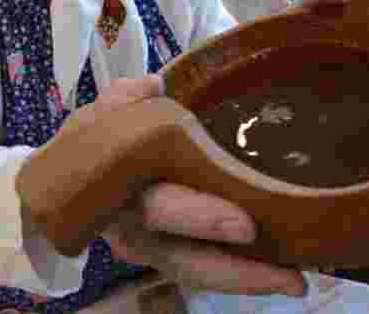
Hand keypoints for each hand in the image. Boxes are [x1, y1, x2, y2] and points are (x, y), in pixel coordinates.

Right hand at [70, 75, 306, 296]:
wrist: (71, 180)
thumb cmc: (97, 142)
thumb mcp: (101, 116)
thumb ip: (123, 100)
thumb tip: (153, 86)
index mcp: (122, 192)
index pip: (162, 207)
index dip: (201, 217)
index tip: (246, 224)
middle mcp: (138, 232)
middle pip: (185, 258)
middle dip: (235, 269)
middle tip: (286, 274)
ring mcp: (154, 251)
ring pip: (200, 274)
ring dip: (249, 281)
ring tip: (297, 282)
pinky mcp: (171, 258)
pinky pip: (206, 273)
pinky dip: (243, 277)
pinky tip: (285, 276)